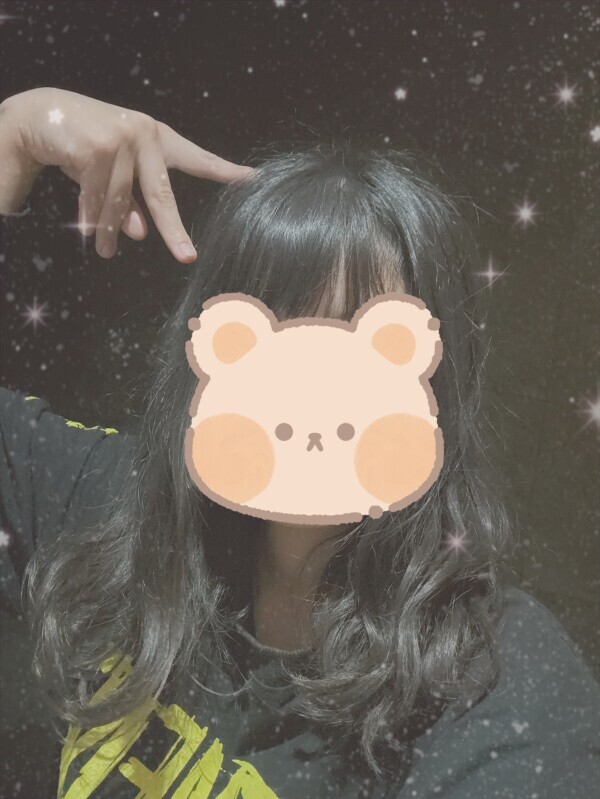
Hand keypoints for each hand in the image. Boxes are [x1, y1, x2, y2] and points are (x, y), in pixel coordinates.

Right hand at [1, 87, 254, 261]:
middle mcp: (144, 135)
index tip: (255, 179)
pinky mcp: (95, 147)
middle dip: (173, 230)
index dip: (225, 171)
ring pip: (120, 203)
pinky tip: (89, 233)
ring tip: (105, 251)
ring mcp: (120, 138)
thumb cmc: (86, 147)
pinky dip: (90, 218)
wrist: (41, 115)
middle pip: (162, 194)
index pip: (197, 159)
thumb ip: (133, 202)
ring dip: (110, 231)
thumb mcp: (115, 175)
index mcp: (158, 139)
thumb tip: (142, 233)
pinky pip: (95, 198)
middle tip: (187, 257)